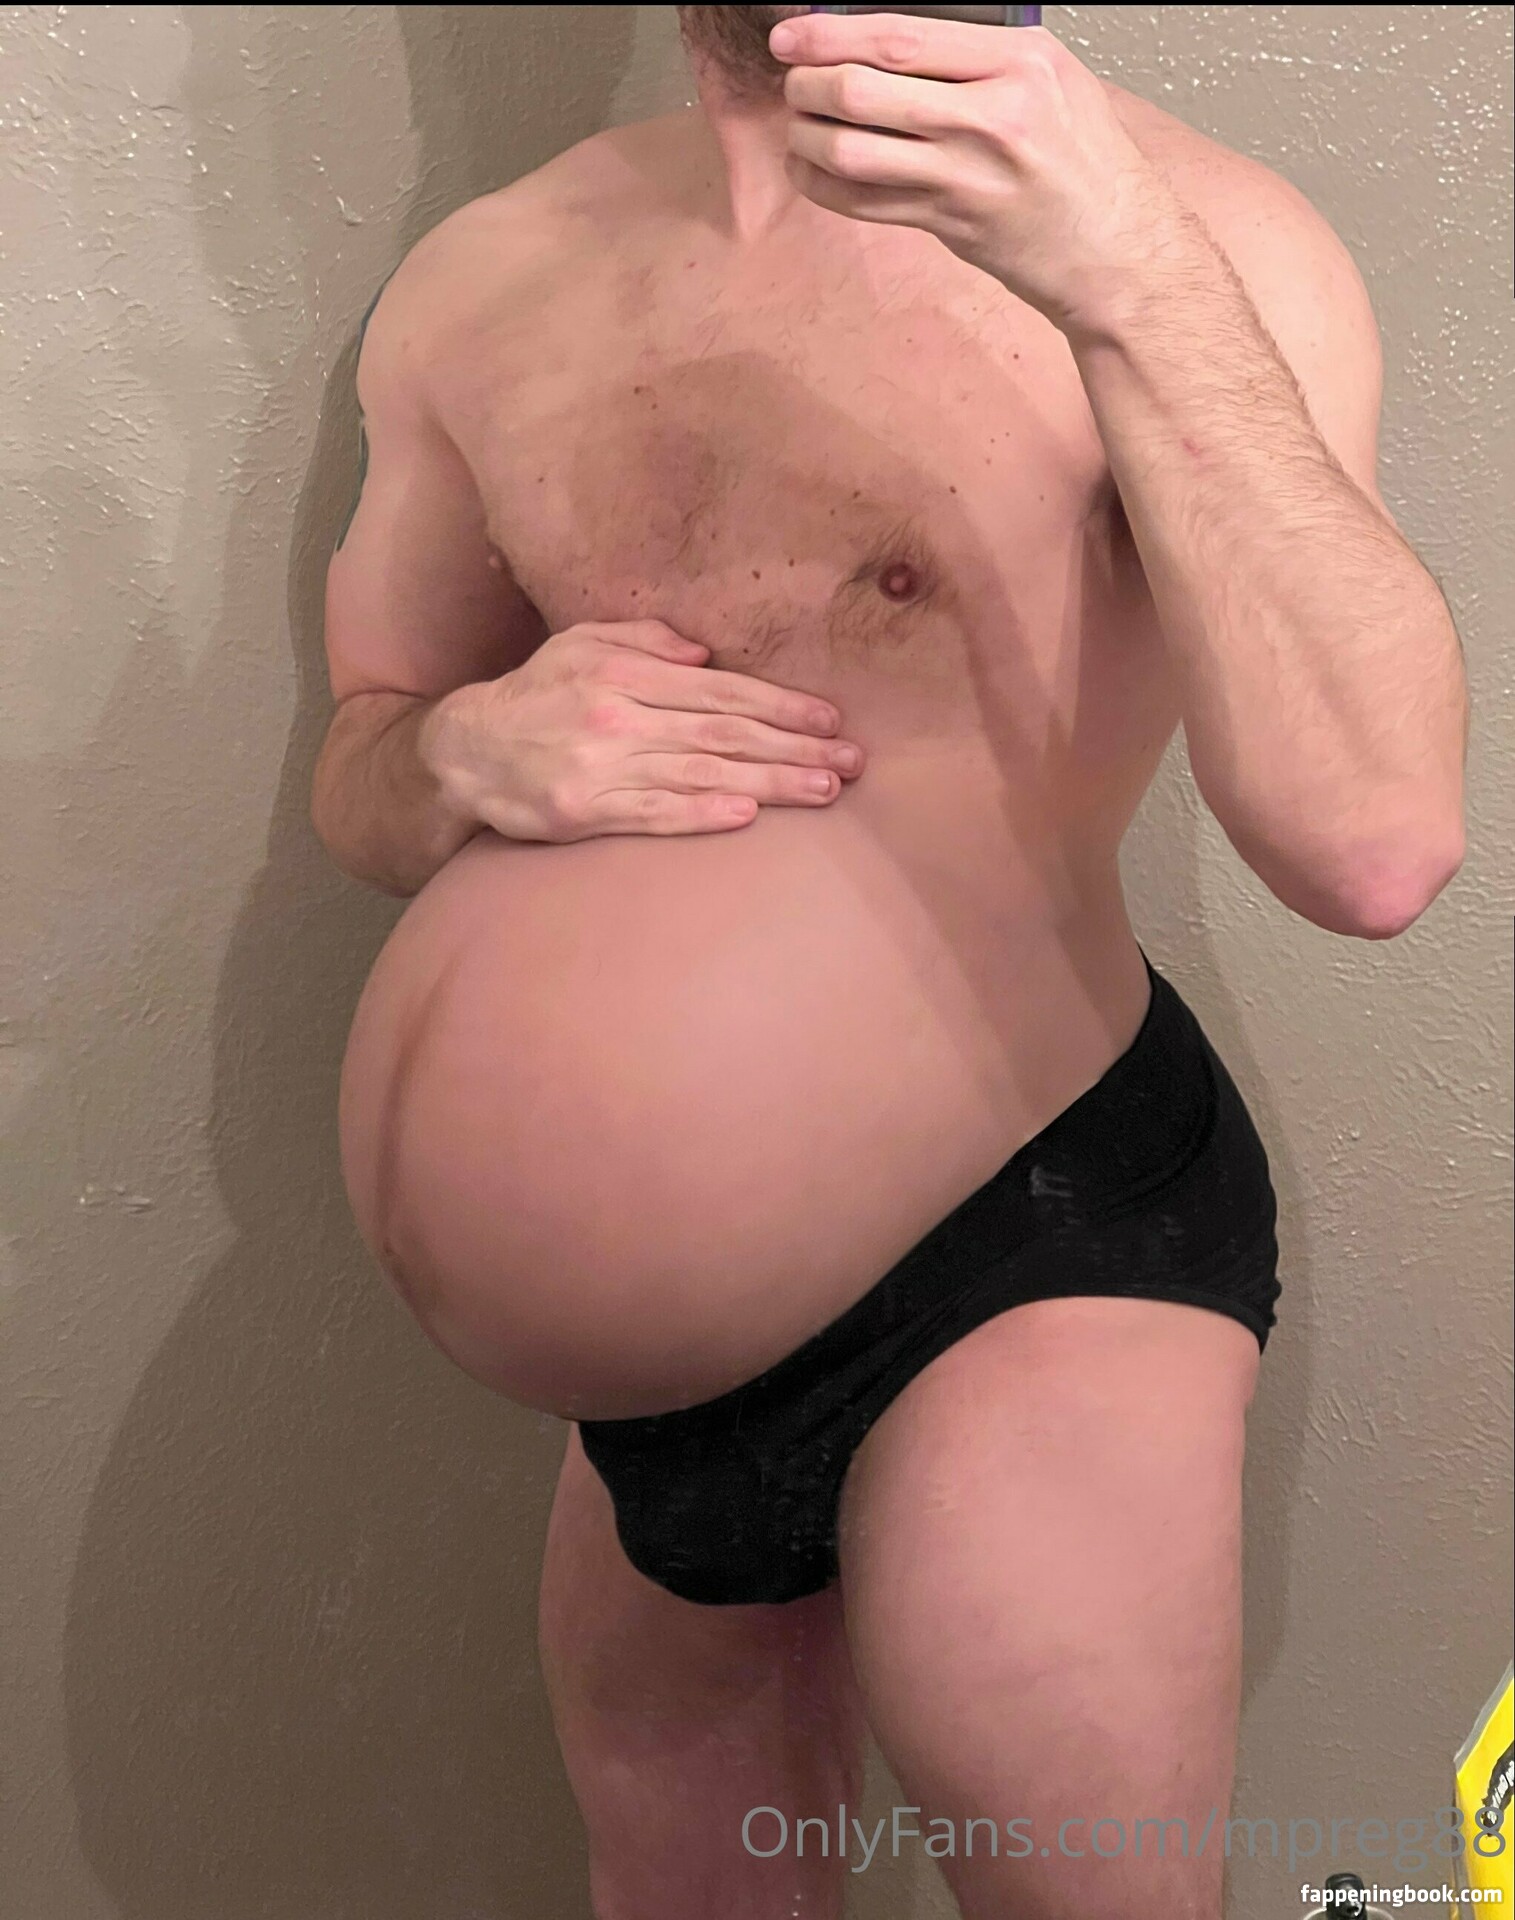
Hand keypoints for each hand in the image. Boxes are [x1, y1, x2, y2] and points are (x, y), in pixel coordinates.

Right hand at [420, 619, 864, 842]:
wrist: (462, 753)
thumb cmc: (533, 696)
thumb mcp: (579, 645)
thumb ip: (643, 641)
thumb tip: (704, 652)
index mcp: (624, 673)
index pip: (719, 691)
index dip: (780, 705)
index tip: (830, 719)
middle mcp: (618, 716)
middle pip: (723, 733)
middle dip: (794, 746)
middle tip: (851, 762)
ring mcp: (601, 765)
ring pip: (701, 773)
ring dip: (768, 784)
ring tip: (823, 790)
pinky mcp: (584, 810)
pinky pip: (653, 813)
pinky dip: (702, 814)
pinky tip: (747, 816)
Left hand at [769, 13, 1194, 339]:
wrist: (1116, 251)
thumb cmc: (1087, 166)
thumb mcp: (1053, 81)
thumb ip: (981, 56)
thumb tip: (895, 45)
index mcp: (1017, 64)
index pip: (900, 37)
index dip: (831, 33)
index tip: (792, 33)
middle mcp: (990, 117)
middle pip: (863, 90)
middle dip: (809, 84)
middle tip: (795, 84)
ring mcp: (967, 177)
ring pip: (852, 150)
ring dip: (808, 137)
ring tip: (800, 128)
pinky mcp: (951, 225)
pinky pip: (863, 203)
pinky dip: (823, 186)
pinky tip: (814, 172)